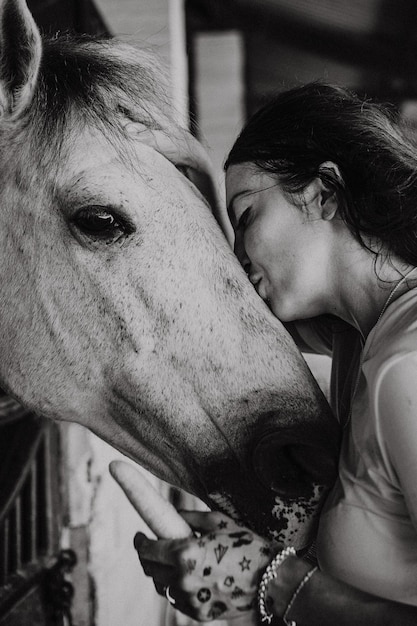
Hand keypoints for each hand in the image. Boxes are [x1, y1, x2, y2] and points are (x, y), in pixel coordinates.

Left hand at [134, 510, 278, 621]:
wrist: (270, 579)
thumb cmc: (246, 545)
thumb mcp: (219, 522)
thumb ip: (191, 516)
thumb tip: (174, 514)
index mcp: (184, 554)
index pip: (147, 551)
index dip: (140, 542)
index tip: (139, 536)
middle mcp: (182, 579)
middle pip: (150, 570)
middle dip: (147, 557)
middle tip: (151, 547)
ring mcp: (190, 600)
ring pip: (163, 587)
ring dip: (162, 574)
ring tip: (170, 563)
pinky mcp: (199, 614)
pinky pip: (177, 601)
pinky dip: (176, 589)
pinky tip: (185, 578)